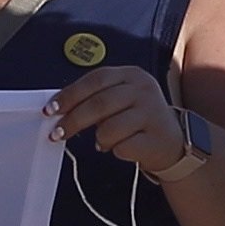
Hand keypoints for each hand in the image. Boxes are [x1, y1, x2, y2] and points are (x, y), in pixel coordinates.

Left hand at [49, 64, 202, 180]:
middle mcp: (144, 90)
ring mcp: (152, 113)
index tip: (51, 110)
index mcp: (131, 75)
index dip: (70, 95)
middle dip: (73, 120)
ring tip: (104, 141)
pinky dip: (116, 151)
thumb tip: (59, 108)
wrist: (174, 142)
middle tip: (56, 133)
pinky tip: (123, 147)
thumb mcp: (120, 98)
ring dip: (100, 140)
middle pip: (99, 104)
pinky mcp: (156, 138)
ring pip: (109, 129)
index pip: (95, 80)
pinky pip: (122, 148)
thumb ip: (94, 98)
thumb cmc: (138, 119)